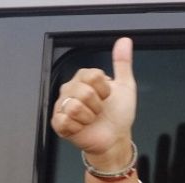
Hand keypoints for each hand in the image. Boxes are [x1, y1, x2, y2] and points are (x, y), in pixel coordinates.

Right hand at [51, 37, 136, 168]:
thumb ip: (123, 63)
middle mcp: (70, 90)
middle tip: (99, 110)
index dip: (104, 90)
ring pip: (75, 107)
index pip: (92, 75)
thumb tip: (124, 42)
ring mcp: (63, 106)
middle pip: (84, 91)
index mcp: (84, 79)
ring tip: (91, 119)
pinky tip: (82, 127)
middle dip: (98, 105)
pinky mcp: (58, 123)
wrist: (115, 138)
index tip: (107, 97)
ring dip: (90, 117)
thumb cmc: (119, 114)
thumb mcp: (125, 87)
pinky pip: (65, 121)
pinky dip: (79, 127)